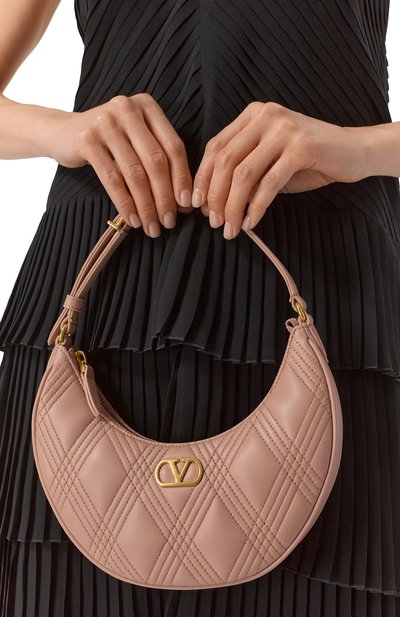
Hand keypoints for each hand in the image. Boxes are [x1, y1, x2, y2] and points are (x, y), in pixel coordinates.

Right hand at [45, 93, 194, 236]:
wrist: (61, 133)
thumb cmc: (109, 142)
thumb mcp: (135, 140)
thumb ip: (158, 160)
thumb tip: (185, 201)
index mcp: (147, 106)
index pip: (174, 147)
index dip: (182, 178)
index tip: (187, 205)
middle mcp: (127, 108)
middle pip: (156, 161)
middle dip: (165, 197)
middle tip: (169, 222)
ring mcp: (105, 122)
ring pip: (135, 173)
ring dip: (146, 205)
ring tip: (151, 226)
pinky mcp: (87, 140)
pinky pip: (112, 179)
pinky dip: (125, 203)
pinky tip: (132, 220)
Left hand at [191, 101, 369, 238]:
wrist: (353, 152)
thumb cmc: (308, 160)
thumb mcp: (269, 161)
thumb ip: (243, 173)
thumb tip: (212, 203)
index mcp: (253, 115)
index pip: (215, 147)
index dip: (203, 178)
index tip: (197, 205)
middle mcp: (266, 116)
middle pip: (225, 161)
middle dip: (215, 196)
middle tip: (214, 223)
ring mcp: (284, 130)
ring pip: (243, 174)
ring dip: (233, 206)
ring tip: (231, 228)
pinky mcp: (302, 148)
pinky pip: (269, 183)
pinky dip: (256, 207)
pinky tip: (251, 222)